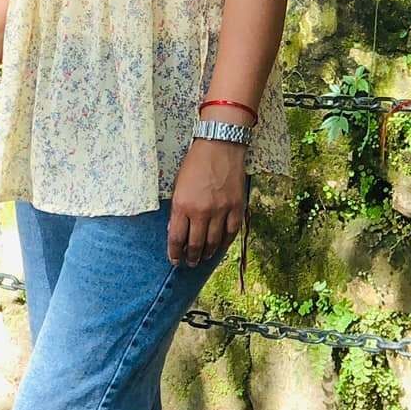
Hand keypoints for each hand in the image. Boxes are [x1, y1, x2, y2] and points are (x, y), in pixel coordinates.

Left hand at [168, 140, 246, 265]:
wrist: (220, 146)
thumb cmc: (195, 164)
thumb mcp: (178, 185)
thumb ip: (178, 209)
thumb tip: (176, 231)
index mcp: (182, 205)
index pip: (176, 238)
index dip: (174, 253)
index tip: (175, 260)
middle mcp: (201, 211)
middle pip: (195, 244)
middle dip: (191, 257)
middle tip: (189, 263)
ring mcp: (220, 210)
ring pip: (213, 242)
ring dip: (207, 253)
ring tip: (203, 257)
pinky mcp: (236, 207)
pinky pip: (231, 232)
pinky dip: (224, 242)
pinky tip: (220, 247)